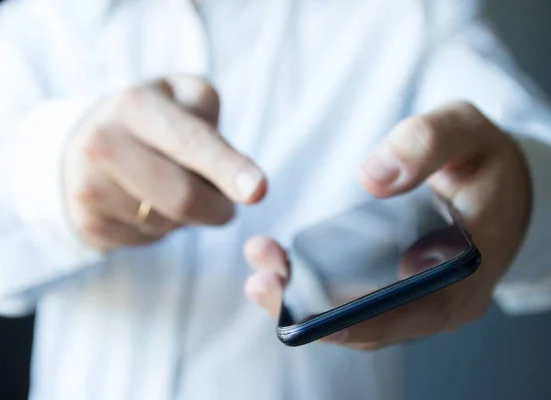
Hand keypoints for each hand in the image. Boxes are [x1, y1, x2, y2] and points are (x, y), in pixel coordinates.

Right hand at [64, 77, 266, 250]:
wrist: (81, 143)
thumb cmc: (149, 120)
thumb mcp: (179, 94)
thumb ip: (207, 113)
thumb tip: (230, 168)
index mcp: (133, 105)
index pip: (191, 142)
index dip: (228, 168)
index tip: (258, 191)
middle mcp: (102, 144)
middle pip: (184, 198)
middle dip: (218, 208)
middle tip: (224, 202)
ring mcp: (88, 187)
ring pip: (169, 224)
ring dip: (186, 215)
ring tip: (164, 185)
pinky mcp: (88, 224)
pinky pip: (148, 240)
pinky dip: (160, 228)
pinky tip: (143, 203)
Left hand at [244, 102, 531, 349]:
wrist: (492, 180)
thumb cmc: (478, 157)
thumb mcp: (464, 129)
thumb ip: (427, 142)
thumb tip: (374, 177)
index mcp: (474, 261)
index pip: (423, 305)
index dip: (370, 315)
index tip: (315, 309)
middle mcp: (449, 295)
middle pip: (382, 324)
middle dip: (318, 313)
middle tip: (264, 284)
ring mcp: (423, 300)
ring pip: (364, 322)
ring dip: (308, 306)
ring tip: (259, 277)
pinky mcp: (400, 293)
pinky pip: (359, 307)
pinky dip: (318, 298)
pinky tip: (279, 275)